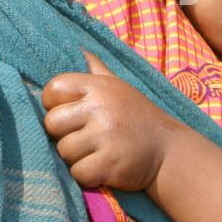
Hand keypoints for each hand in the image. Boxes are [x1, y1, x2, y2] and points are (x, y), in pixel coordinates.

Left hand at [41, 52, 175, 190]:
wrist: (169, 151)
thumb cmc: (136, 116)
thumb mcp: (118, 86)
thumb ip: (95, 67)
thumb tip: (76, 47)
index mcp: (99, 86)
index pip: (54, 89)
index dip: (54, 104)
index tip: (69, 114)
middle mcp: (101, 108)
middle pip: (52, 123)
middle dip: (63, 134)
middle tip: (84, 138)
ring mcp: (105, 136)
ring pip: (63, 151)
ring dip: (76, 157)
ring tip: (97, 152)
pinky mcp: (109, 164)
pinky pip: (77, 173)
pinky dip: (87, 175)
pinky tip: (103, 167)